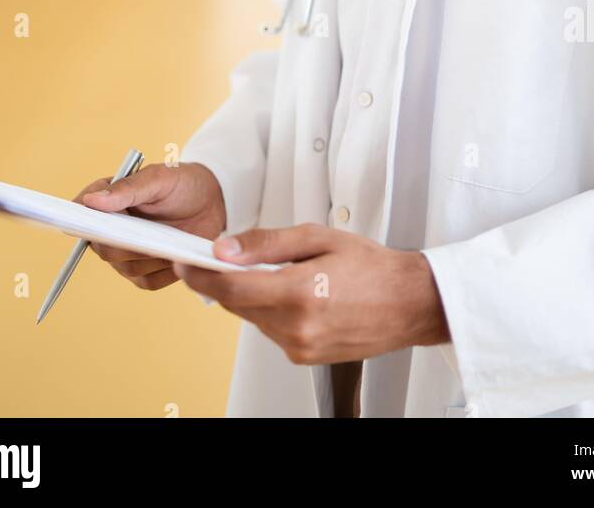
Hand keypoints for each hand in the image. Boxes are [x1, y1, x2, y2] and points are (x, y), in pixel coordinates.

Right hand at [72, 163, 226, 291]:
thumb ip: (128, 188)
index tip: (92, 226)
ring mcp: (127, 253)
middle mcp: (112, 229)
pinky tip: (177, 254)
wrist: (213, 202)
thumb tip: (90, 201)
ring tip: (173, 238)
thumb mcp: (160, 178)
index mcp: (108, 200)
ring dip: (150, 257)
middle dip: (128, 242)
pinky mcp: (146, 272)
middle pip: (102, 247)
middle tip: (153, 232)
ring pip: (125, 268)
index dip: (79, 221)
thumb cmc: (183, 183)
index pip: (80, 213)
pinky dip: (164, 272)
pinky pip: (147, 282)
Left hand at [172, 224, 450, 363]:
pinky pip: (270, 329)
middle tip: (226, 255)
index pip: (230, 287)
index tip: (184, 260)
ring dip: (251, 294)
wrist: (410, 303)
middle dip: (227, 279)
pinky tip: (293, 292)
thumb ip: (267, 242)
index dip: (200, 273)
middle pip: (236, 303)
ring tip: (279, 271)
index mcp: (298, 293)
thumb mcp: (318, 237)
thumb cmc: (372, 267)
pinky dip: (270, 309)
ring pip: (252, 317)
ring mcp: (299, 347)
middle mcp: (295, 328)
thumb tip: (225, 247)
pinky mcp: (303, 356)